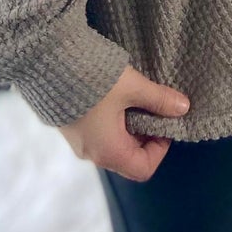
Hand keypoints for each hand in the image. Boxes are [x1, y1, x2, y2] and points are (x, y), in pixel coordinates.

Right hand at [58, 64, 189, 181]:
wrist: (48, 63)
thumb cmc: (93, 80)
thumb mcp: (132, 87)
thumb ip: (159, 99)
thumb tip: (184, 107)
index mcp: (109, 151)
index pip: (143, 168)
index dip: (161, 149)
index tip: (164, 122)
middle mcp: (92, 154)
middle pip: (129, 157)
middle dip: (146, 134)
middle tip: (152, 106)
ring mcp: (79, 142)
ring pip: (115, 143)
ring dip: (130, 125)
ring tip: (135, 97)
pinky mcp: (71, 127)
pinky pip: (100, 133)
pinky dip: (114, 120)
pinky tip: (116, 95)